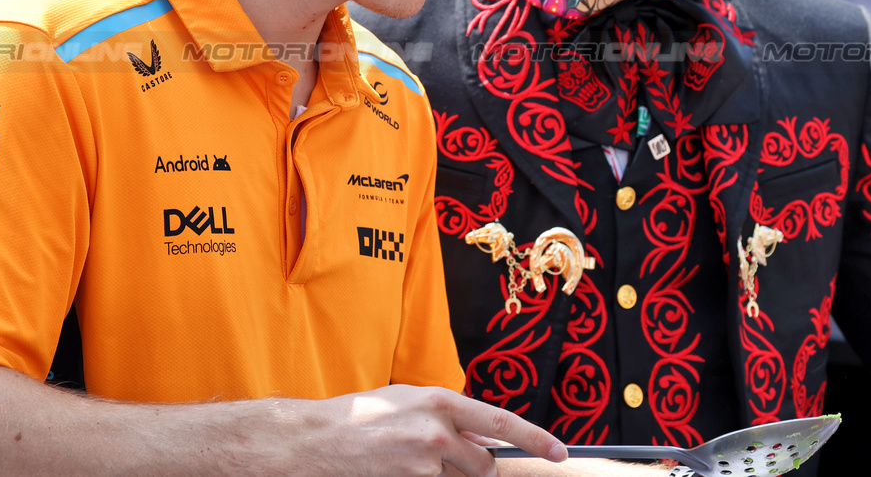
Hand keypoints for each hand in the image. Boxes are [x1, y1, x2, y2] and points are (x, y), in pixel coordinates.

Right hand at [311, 384, 566, 476]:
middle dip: (472, 469)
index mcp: (438, 401)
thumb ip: (446, 416)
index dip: (534, 439)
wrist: (312, 441)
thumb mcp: (407, 402)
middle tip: (437, 460)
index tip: (559, 451)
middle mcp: (436, 432)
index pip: (500, 422)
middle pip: (483, 465)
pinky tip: (396, 472)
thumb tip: (483, 437)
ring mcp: (422, 465)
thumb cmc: (358, 418)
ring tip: (406, 463)